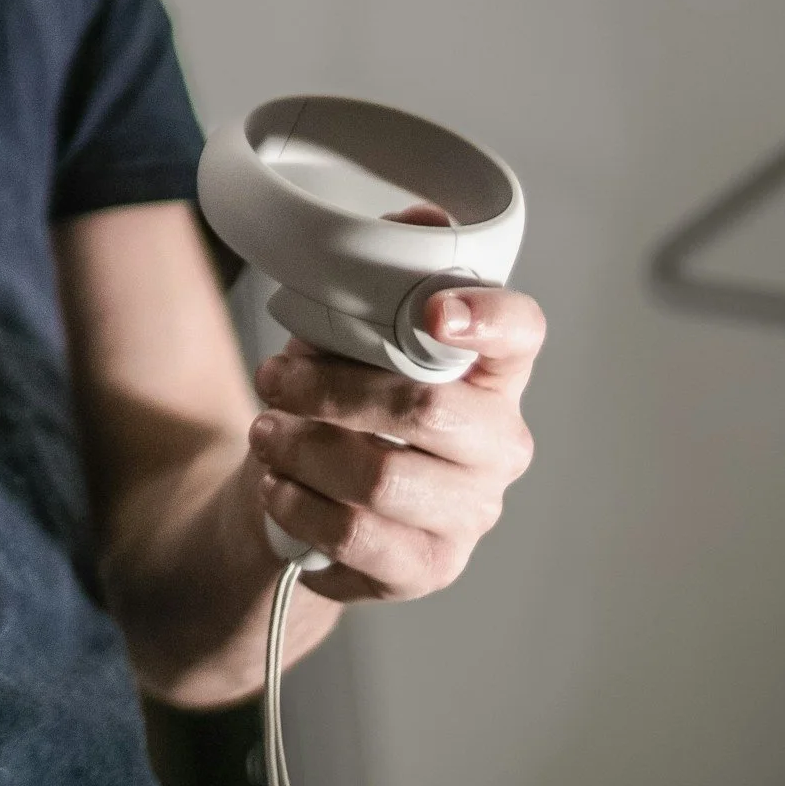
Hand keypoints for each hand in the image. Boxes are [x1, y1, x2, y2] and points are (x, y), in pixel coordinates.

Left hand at [245, 286, 544, 601]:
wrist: (302, 499)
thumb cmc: (337, 405)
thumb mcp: (345, 337)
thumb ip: (378, 286)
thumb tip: (419, 220)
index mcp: (490, 373)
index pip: (520, 333)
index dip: (487, 318)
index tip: (433, 313)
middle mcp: (498, 443)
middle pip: (427, 409)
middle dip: (330, 391)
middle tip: (271, 380)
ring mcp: (471, 511)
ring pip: (383, 477)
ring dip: (303, 448)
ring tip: (265, 434)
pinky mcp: (428, 565)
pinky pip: (357, 535)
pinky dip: (299, 504)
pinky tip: (276, 486)